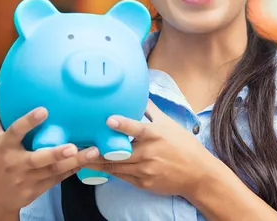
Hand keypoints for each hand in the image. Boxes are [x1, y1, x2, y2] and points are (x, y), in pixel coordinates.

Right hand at [0, 78, 99, 218]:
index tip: (43, 111)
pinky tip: (91, 160)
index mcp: (4, 146)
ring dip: (74, 162)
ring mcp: (29, 177)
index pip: (15, 132)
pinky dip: (75, 169)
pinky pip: (60, 178)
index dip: (28, 122)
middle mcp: (17, 163)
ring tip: (93, 152)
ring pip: (54, 170)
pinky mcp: (40, 188)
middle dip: (55, 154)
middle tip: (72, 146)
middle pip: (38, 159)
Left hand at [86, 99, 216, 197]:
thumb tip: (141, 94)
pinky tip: (96, 167)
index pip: (137, 128)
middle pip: (118, 152)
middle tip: (78, 144)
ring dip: (97, 163)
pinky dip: (109, 171)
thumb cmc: (184, 145)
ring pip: (115, 166)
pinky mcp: (143, 182)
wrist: (197, 174)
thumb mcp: (170, 124)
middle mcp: (149, 152)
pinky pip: (121, 176)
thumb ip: (152, 111)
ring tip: (79, 157)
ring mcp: (145, 169)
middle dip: (97, 150)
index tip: (109, 119)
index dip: (123, 124)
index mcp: (155, 135)